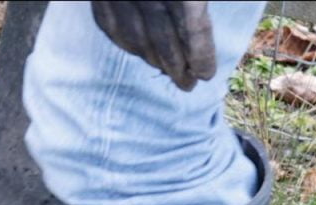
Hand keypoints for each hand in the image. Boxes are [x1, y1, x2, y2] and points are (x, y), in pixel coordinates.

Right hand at [91, 1, 215, 90]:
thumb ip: (198, 3)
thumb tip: (202, 28)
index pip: (193, 29)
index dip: (201, 55)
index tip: (205, 75)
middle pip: (164, 40)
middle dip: (177, 67)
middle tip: (187, 85)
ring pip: (135, 37)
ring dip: (152, 59)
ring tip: (165, 71)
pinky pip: (109, 24)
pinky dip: (124, 42)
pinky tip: (136, 51)